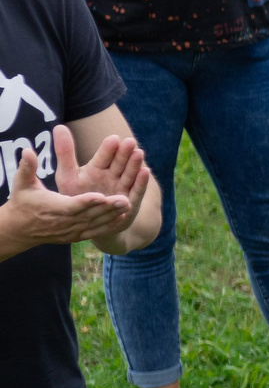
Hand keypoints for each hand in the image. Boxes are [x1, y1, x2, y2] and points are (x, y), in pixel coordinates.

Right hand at [2, 127, 141, 247]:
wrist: (20, 229)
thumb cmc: (22, 202)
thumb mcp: (22, 184)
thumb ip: (27, 167)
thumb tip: (28, 150)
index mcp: (51, 208)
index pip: (71, 206)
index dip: (86, 201)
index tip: (101, 196)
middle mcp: (63, 222)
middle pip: (89, 215)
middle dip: (107, 208)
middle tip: (126, 199)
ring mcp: (71, 231)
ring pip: (95, 224)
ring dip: (112, 215)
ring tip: (129, 204)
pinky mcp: (76, 237)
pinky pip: (95, 232)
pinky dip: (109, 226)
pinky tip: (123, 217)